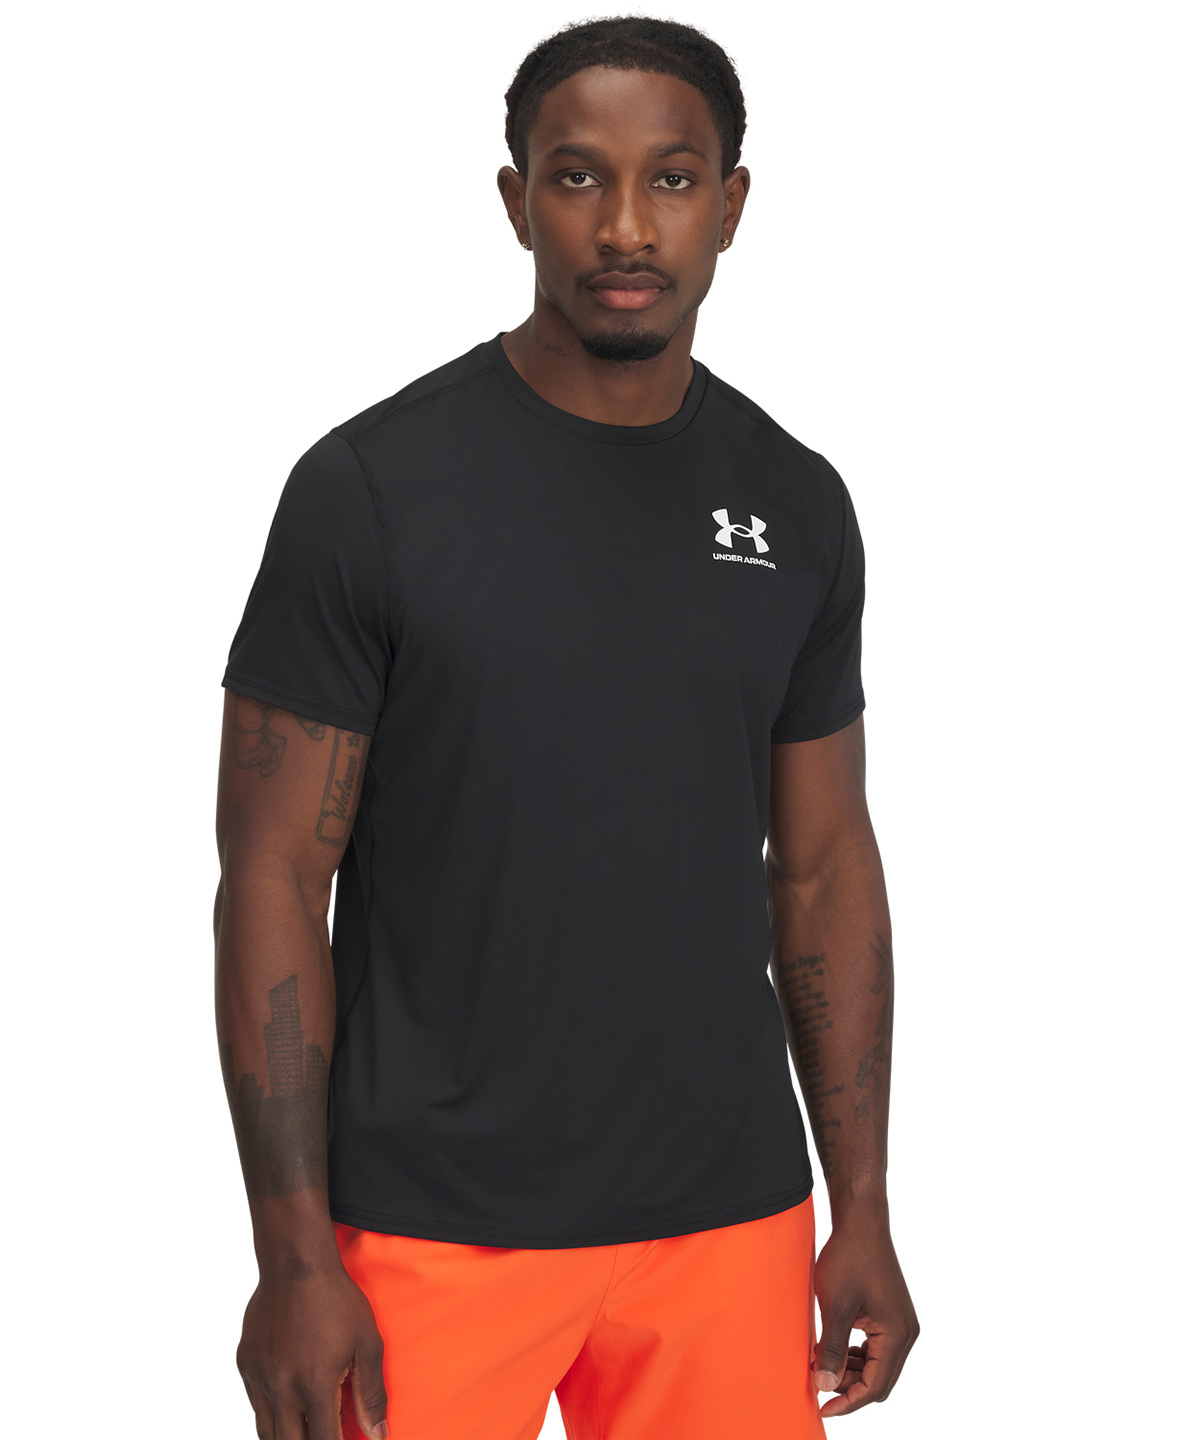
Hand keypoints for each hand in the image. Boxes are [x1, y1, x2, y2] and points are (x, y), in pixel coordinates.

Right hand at [236, 1258, 388, 1439]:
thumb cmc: (336, 1300)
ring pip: (266, 1431)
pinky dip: (271, 1413)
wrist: (295, 1264)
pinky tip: (288, 1404)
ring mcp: (258, 1377)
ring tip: (306, 1429)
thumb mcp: (366, 1343)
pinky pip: (256, 1404)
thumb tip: (377, 1435)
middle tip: (325, 1434)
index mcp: (314, 1384)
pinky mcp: (245, 1365)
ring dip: (288, 1436)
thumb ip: (371, 1394)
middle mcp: (281, 1387)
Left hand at [811, 1205, 918, 1417]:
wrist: (860, 1221)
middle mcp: (905, 1333)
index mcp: (898, 1335)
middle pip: (879, 1379)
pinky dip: (855, 1354)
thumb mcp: (836, 1307)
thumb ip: (832, 1349)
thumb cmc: (849, 1258)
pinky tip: (832, 1349)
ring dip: (851, 1371)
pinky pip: (875, 1347)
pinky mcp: (890, 1313)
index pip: (875, 1386)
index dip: (848, 1401)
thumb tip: (825, 1386)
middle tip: (817, 1385)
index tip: (822, 1407)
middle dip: (849, 1387)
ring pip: (876, 1364)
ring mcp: (900, 1322)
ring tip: (821, 1366)